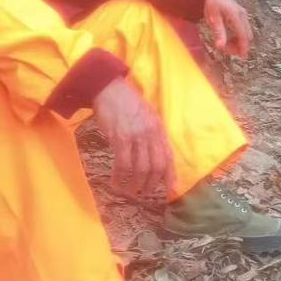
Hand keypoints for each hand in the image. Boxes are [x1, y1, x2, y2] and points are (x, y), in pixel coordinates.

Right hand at [92, 78, 175, 196]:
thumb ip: (152, 133)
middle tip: (144, 192)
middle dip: (151, 183)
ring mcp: (136, 136)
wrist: (109, 88)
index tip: (171, 191)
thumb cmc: (127, 102)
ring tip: (131, 190)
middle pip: (156, 166)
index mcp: (159, 128)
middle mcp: (151, 133)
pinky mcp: (120, 138)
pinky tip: (115, 182)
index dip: (170, 176)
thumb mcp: (147, 116)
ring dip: (136, 184)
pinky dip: (119, 177)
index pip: (169, 157)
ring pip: (141, 168)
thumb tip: (155, 155)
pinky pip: (123, 164)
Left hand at [203, 0, 251, 57]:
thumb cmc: (210, 4)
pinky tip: (229, 39)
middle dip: (240, 45)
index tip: (242, 57)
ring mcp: (243, 14)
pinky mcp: (241, 15)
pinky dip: (238, 36)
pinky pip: (243, 29)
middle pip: (247, 35)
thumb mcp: (212, 19)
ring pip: (246, 33)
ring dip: (239, 42)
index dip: (243, 47)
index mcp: (236, 15)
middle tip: (228, 51)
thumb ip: (218, 32)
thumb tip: (221, 47)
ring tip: (226, 45)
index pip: (243, 35)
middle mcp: (242, 15)